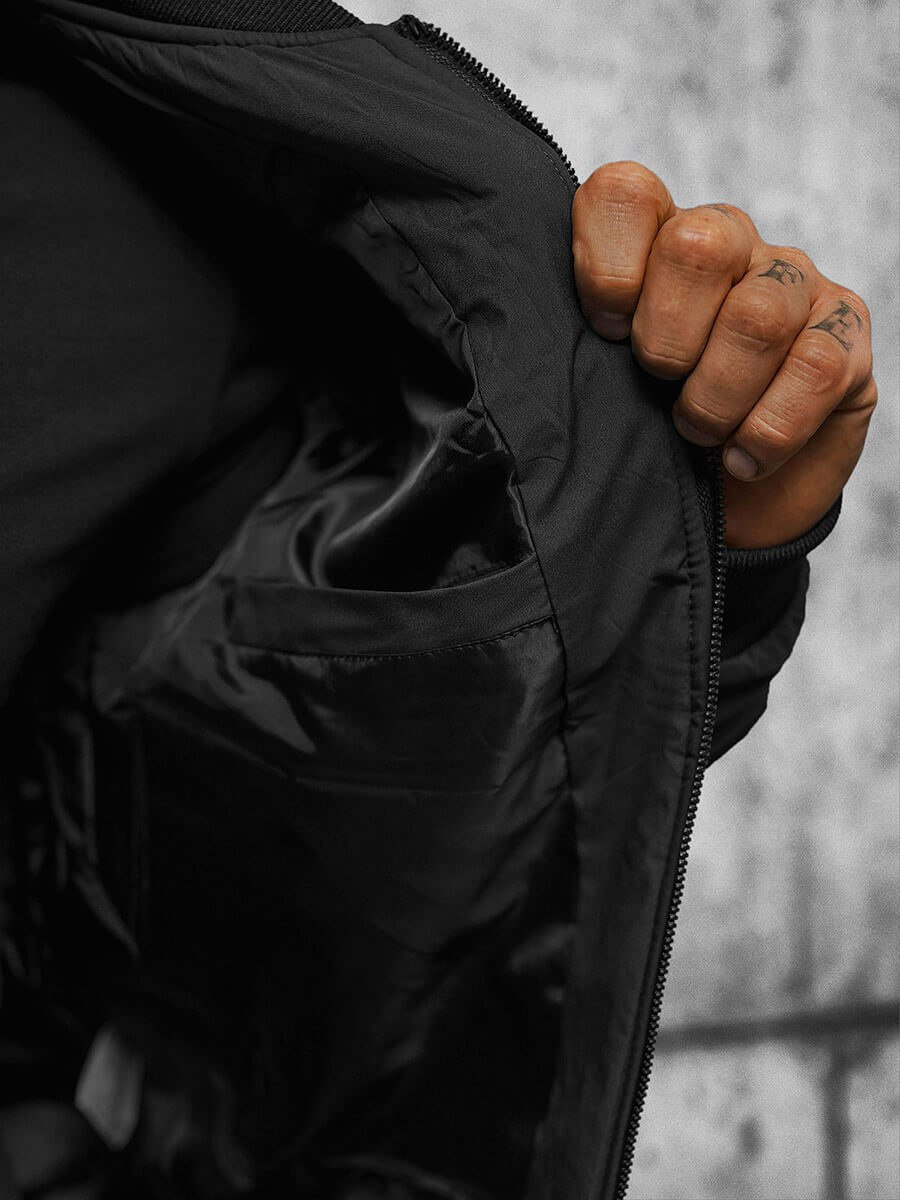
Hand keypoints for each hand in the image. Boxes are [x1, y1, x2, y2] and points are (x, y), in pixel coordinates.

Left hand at [571, 161, 876, 547]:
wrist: (723, 513)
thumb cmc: (644, 440)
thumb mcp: (590, 390)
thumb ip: (559, 346)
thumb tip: (501, 346)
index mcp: (652, 240)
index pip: (624, 194)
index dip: (606, 265)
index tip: (601, 333)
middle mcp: (728, 244)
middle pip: (698, 244)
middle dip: (665, 341)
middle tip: (656, 388)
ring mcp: (793, 285)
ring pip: (758, 315)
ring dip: (714, 398)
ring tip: (695, 437)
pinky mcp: (845, 338)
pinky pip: (814, 368)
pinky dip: (767, 430)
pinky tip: (741, 458)